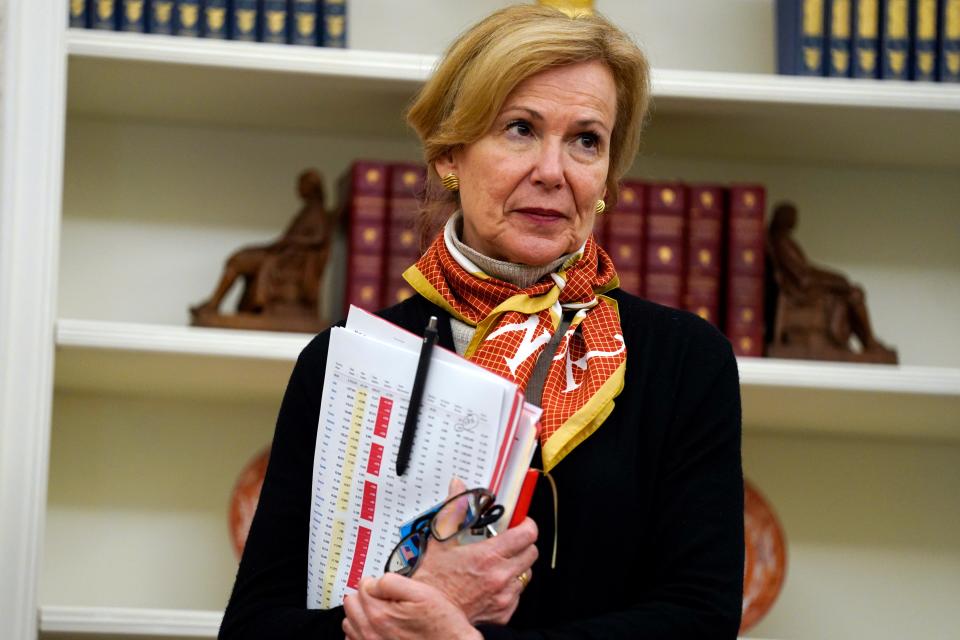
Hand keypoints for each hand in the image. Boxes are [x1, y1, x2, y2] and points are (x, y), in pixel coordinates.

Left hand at [343, 574, 481, 639]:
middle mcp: (371, 633)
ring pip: (349, 621)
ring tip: (380, 612)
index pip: (362, 586)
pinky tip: (376, 628)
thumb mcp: (421, 593)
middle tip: (384, 599)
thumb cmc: (440, 623)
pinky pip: (353, 639)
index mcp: (380, 614)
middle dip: (366, 596)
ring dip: (361, 614)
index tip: (388, 589)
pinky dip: (361, 631)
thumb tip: (373, 582)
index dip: (377, 583)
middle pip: (351, 603)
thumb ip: (391, 582)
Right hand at [413, 478, 538, 624]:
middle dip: (522, 543)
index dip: (527, 523)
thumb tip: (459, 488)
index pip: (527, 533)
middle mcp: (501, 576)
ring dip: (516, 566)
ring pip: (526, 574)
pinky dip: (509, 587)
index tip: (521, 521)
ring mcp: (504, 596)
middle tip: (508, 541)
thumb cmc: (433, 582)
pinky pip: (517, 594)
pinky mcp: (504, 612)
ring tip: (498, 563)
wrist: (428, 616)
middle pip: (531, 552)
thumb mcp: (440, 541)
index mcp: (488, 556)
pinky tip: (492, 583)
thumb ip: (454, 510)